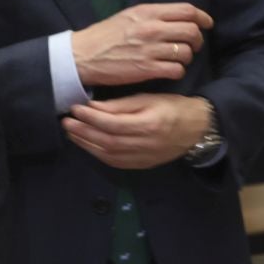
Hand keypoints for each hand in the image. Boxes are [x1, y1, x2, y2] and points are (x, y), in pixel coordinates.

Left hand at [63, 92, 209, 169]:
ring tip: (72, 132)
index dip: (90, 117)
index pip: (112, 124)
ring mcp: (144, 158)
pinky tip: (87, 144)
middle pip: (107, 141)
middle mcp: (145, 144)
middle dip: (83, 132)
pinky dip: (98, 154)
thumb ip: (120, 105)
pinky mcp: (142, 165)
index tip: (75, 108)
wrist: (197, 129)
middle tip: (66, 122)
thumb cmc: (172, 108)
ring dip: (86, 144)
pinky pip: (115, 163)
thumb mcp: (148, 98)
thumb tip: (93, 107)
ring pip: (108, 155)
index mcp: (148, 124)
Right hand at [71, 2, 212, 86]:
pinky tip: (170, 70)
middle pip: (191, 31)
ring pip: (186, 52)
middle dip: (197, 40)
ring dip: (187, 57)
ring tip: (178, 59)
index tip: (206, 24)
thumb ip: (153, 15)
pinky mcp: (147, 69)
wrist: (83, 56)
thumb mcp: (128, 16)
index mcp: (147, 12)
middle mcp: (152, 29)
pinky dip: (177, 71)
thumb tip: (176, 18)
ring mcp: (150, 50)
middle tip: (193, 45)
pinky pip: (176, 70)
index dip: (202, 18)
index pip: (187, 11)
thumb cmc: (104, 35)